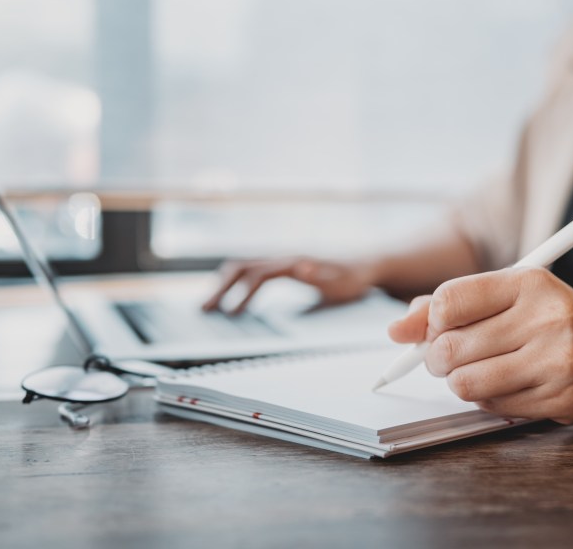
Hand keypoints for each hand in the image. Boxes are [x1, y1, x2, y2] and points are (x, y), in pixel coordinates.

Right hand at [202, 257, 374, 313]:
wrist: (368, 264)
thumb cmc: (354, 277)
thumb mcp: (341, 282)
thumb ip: (320, 276)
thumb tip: (299, 268)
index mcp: (294, 263)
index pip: (257, 275)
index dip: (241, 294)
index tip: (230, 314)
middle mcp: (284, 258)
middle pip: (242, 267)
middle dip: (221, 288)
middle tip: (205, 309)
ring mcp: (283, 260)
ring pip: (245, 266)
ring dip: (225, 284)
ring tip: (211, 305)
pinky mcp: (286, 265)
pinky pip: (254, 271)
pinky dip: (238, 282)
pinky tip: (234, 298)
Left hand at [388, 268, 572, 424]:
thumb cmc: (555, 320)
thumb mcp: (509, 297)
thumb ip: (450, 306)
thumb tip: (396, 330)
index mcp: (528, 282)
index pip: (449, 300)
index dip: (431, 322)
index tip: (438, 329)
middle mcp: (545, 317)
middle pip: (450, 347)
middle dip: (437, 358)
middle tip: (449, 357)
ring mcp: (556, 360)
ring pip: (465, 383)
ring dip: (459, 383)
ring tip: (477, 372)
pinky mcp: (561, 397)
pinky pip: (492, 406)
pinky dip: (486, 400)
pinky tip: (505, 385)